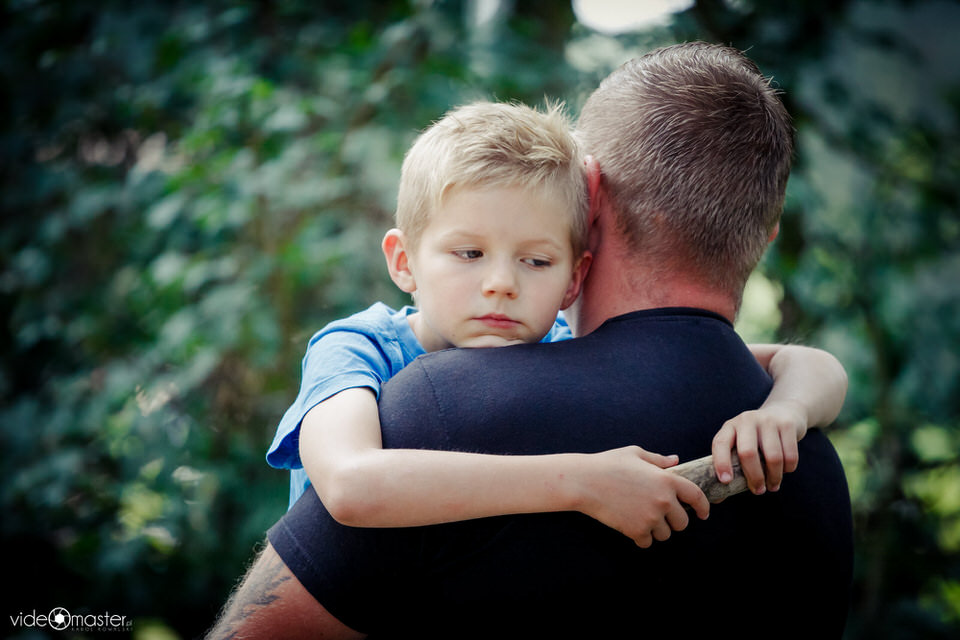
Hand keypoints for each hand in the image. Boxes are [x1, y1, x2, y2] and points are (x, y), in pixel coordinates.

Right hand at [576, 446, 709, 547]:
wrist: (584, 481)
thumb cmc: (608, 464)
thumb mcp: (635, 454)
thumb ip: (658, 460)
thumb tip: (675, 460)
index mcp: (667, 480)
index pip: (696, 497)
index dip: (703, 507)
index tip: (703, 514)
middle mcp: (664, 501)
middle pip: (682, 522)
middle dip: (674, 520)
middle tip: (659, 514)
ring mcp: (651, 518)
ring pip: (665, 534)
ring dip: (657, 529)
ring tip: (641, 517)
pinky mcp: (636, 531)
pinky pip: (648, 542)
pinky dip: (642, 537)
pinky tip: (631, 525)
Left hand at [712, 400, 806, 494]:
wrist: (784, 412)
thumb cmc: (756, 438)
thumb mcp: (740, 444)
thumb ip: (731, 466)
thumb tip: (717, 499)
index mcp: (730, 427)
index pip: (720, 444)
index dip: (721, 463)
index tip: (726, 482)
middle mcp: (746, 420)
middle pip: (747, 453)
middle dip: (754, 477)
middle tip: (758, 491)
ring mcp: (768, 421)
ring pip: (772, 457)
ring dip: (774, 477)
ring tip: (773, 485)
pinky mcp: (787, 425)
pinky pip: (790, 455)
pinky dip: (788, 469)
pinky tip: (785, 471)